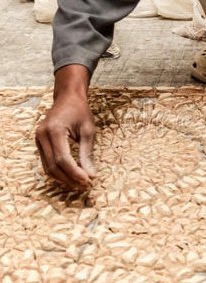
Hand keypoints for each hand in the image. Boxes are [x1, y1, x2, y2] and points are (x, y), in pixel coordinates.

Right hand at [35, 65, 95, 190]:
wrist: (67, 97)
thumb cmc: (80, 111)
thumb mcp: (88, 130)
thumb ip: (88, 154)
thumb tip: (91, 175)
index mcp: (54, 130)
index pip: (63, 159)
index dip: (75, 173)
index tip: (88, 181)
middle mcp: (42, 135)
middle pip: (54, 166)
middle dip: (70, 178)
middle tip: (85, 186)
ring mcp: (38, 139)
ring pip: (48, 167)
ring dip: (64, 178)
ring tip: (80, 184)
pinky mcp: (39, 142)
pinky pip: (47, 162)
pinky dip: (58, 171)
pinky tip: (71, 176)